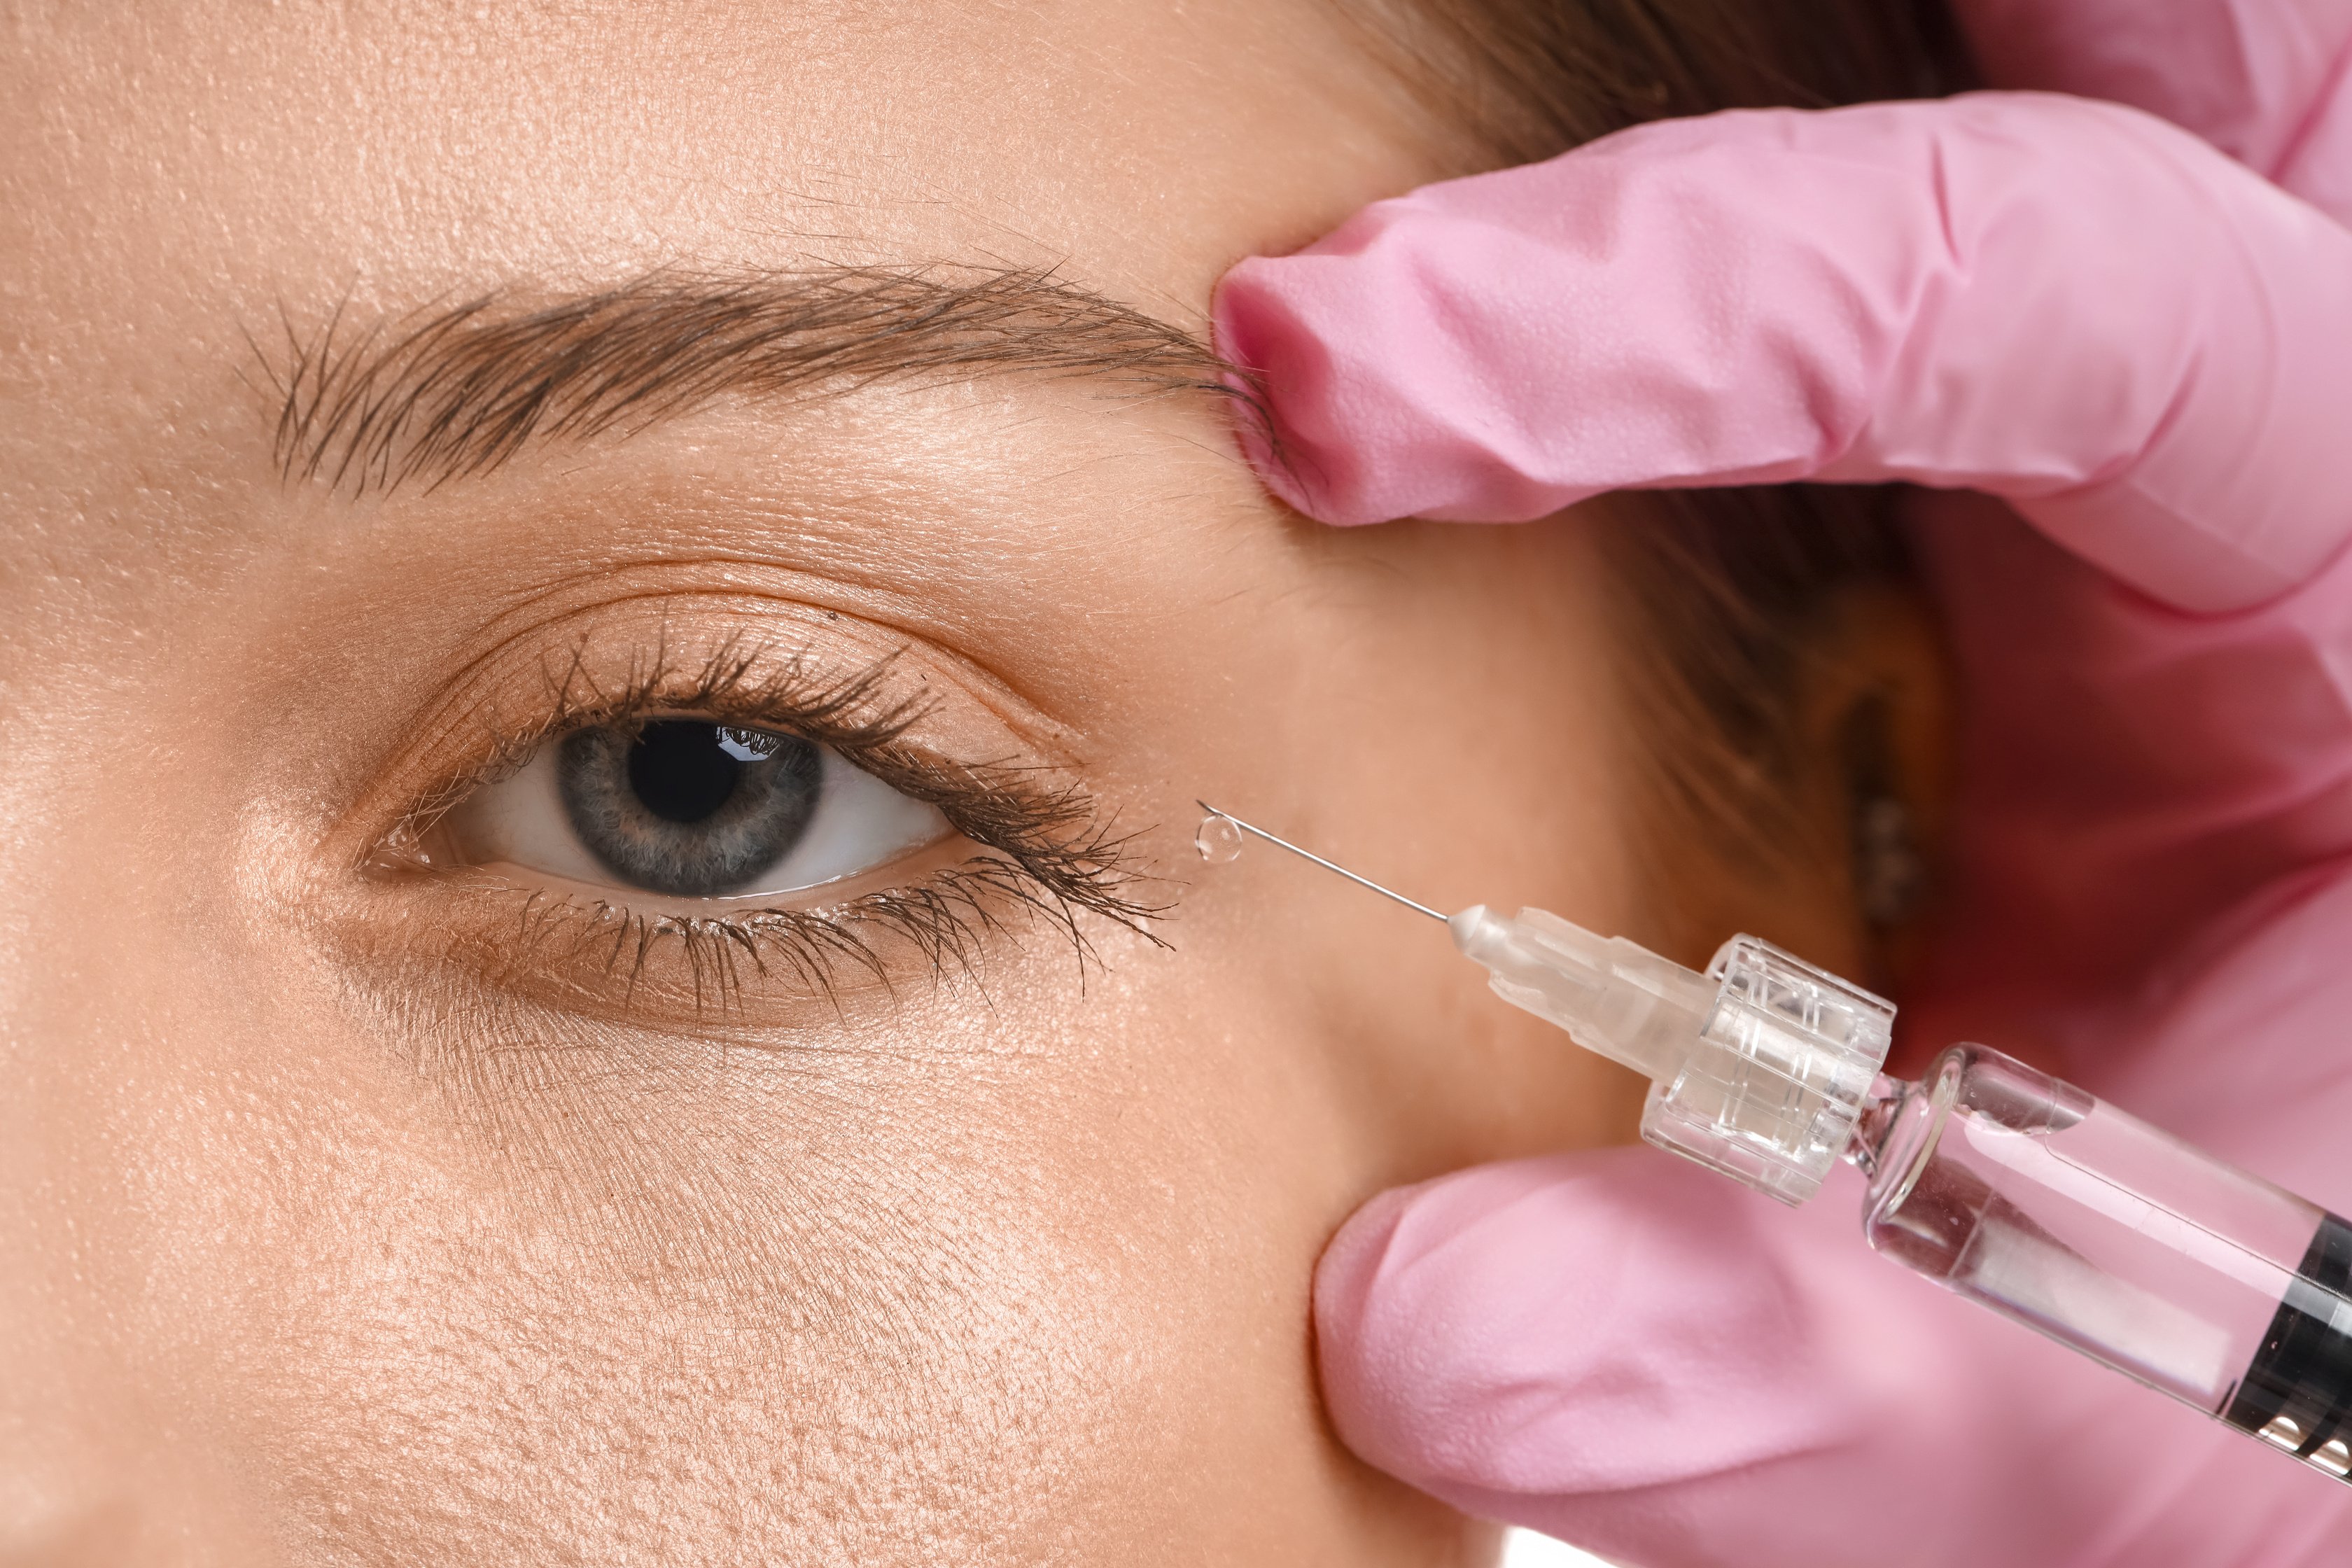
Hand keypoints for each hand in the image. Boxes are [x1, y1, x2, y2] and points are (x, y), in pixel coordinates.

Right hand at [1218, 12, 2351, 1563]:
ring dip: (1787, 40)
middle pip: (2168, 31)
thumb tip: (1419, 1321)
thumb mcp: (2137, 1436)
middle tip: (1439, 19)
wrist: (2322, 1368)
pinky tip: (1561, 217)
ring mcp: (2145, 456)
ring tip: (1489, 42)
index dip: (1654, 300)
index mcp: (2350, 599)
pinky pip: (1913, 223)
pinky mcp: (2012, 508)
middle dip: (1856, 0)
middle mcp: (2275, 456)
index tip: (1324, 388)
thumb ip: (1819, 1380)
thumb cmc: (2316, 1385)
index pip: (2037, 287)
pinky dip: (1746, 197)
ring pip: (2056, 86)